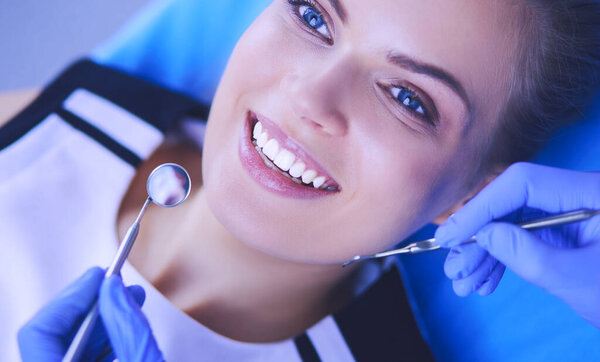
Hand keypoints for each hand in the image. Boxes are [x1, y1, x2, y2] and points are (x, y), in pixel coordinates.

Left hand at [18, 267, 163, 360]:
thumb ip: (128, 327)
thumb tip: (114, 286)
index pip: (39, 332)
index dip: (70, 298)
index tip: (98, 275)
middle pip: (54, 334)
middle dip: (89, 302)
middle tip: (114, 279)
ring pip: (71, 343)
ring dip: (102, 315)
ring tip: (130, 295)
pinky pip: (85, 355)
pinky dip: (106, 335)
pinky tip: (127, 319)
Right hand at [434, 162, 599, 327]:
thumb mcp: (580, 281)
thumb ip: (529, 256)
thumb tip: (485, 234)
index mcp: (592, 193)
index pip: (522, 183)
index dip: (481, 207)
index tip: (452, 235)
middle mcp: (578, 195)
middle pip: (512, 202)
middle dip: (479, 237)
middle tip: (454, 267)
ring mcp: (571, 214)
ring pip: (514, 222)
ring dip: (486, 254)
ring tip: (463, 283)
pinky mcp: (565, 232)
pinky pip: (525, 237)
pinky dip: (503, 260)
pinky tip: (485, 281)